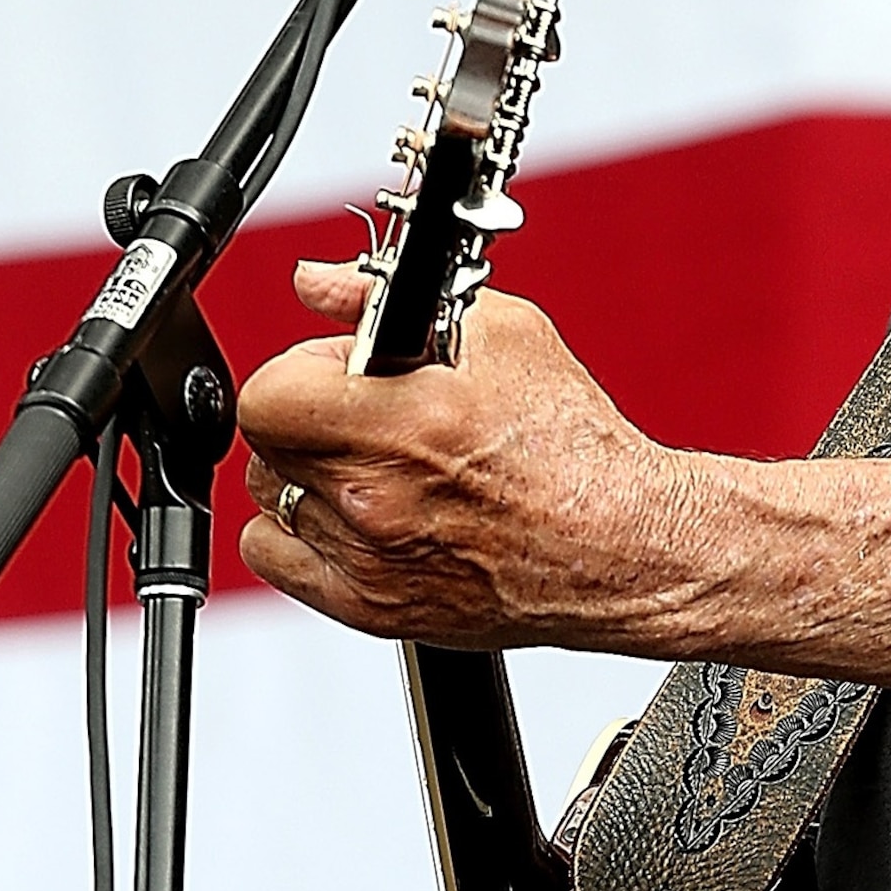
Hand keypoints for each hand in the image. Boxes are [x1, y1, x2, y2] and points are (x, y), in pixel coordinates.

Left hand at [236, 260, 702, 652]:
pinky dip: (302, 532)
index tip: (339, 371)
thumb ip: (386, 301)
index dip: (301, 371)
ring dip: (309, 471)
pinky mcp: (370, 609)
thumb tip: (320, 282)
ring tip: (376, 464)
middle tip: (370, 413)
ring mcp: (368, 561)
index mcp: (405, 425)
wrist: (622, 547)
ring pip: (272, 497)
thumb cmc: (577, 450)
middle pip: (268, 442)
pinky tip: (357, 512)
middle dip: (311, 413)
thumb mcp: (504, 335)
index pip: (269, 395)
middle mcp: (376, 499)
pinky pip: (278, 558)